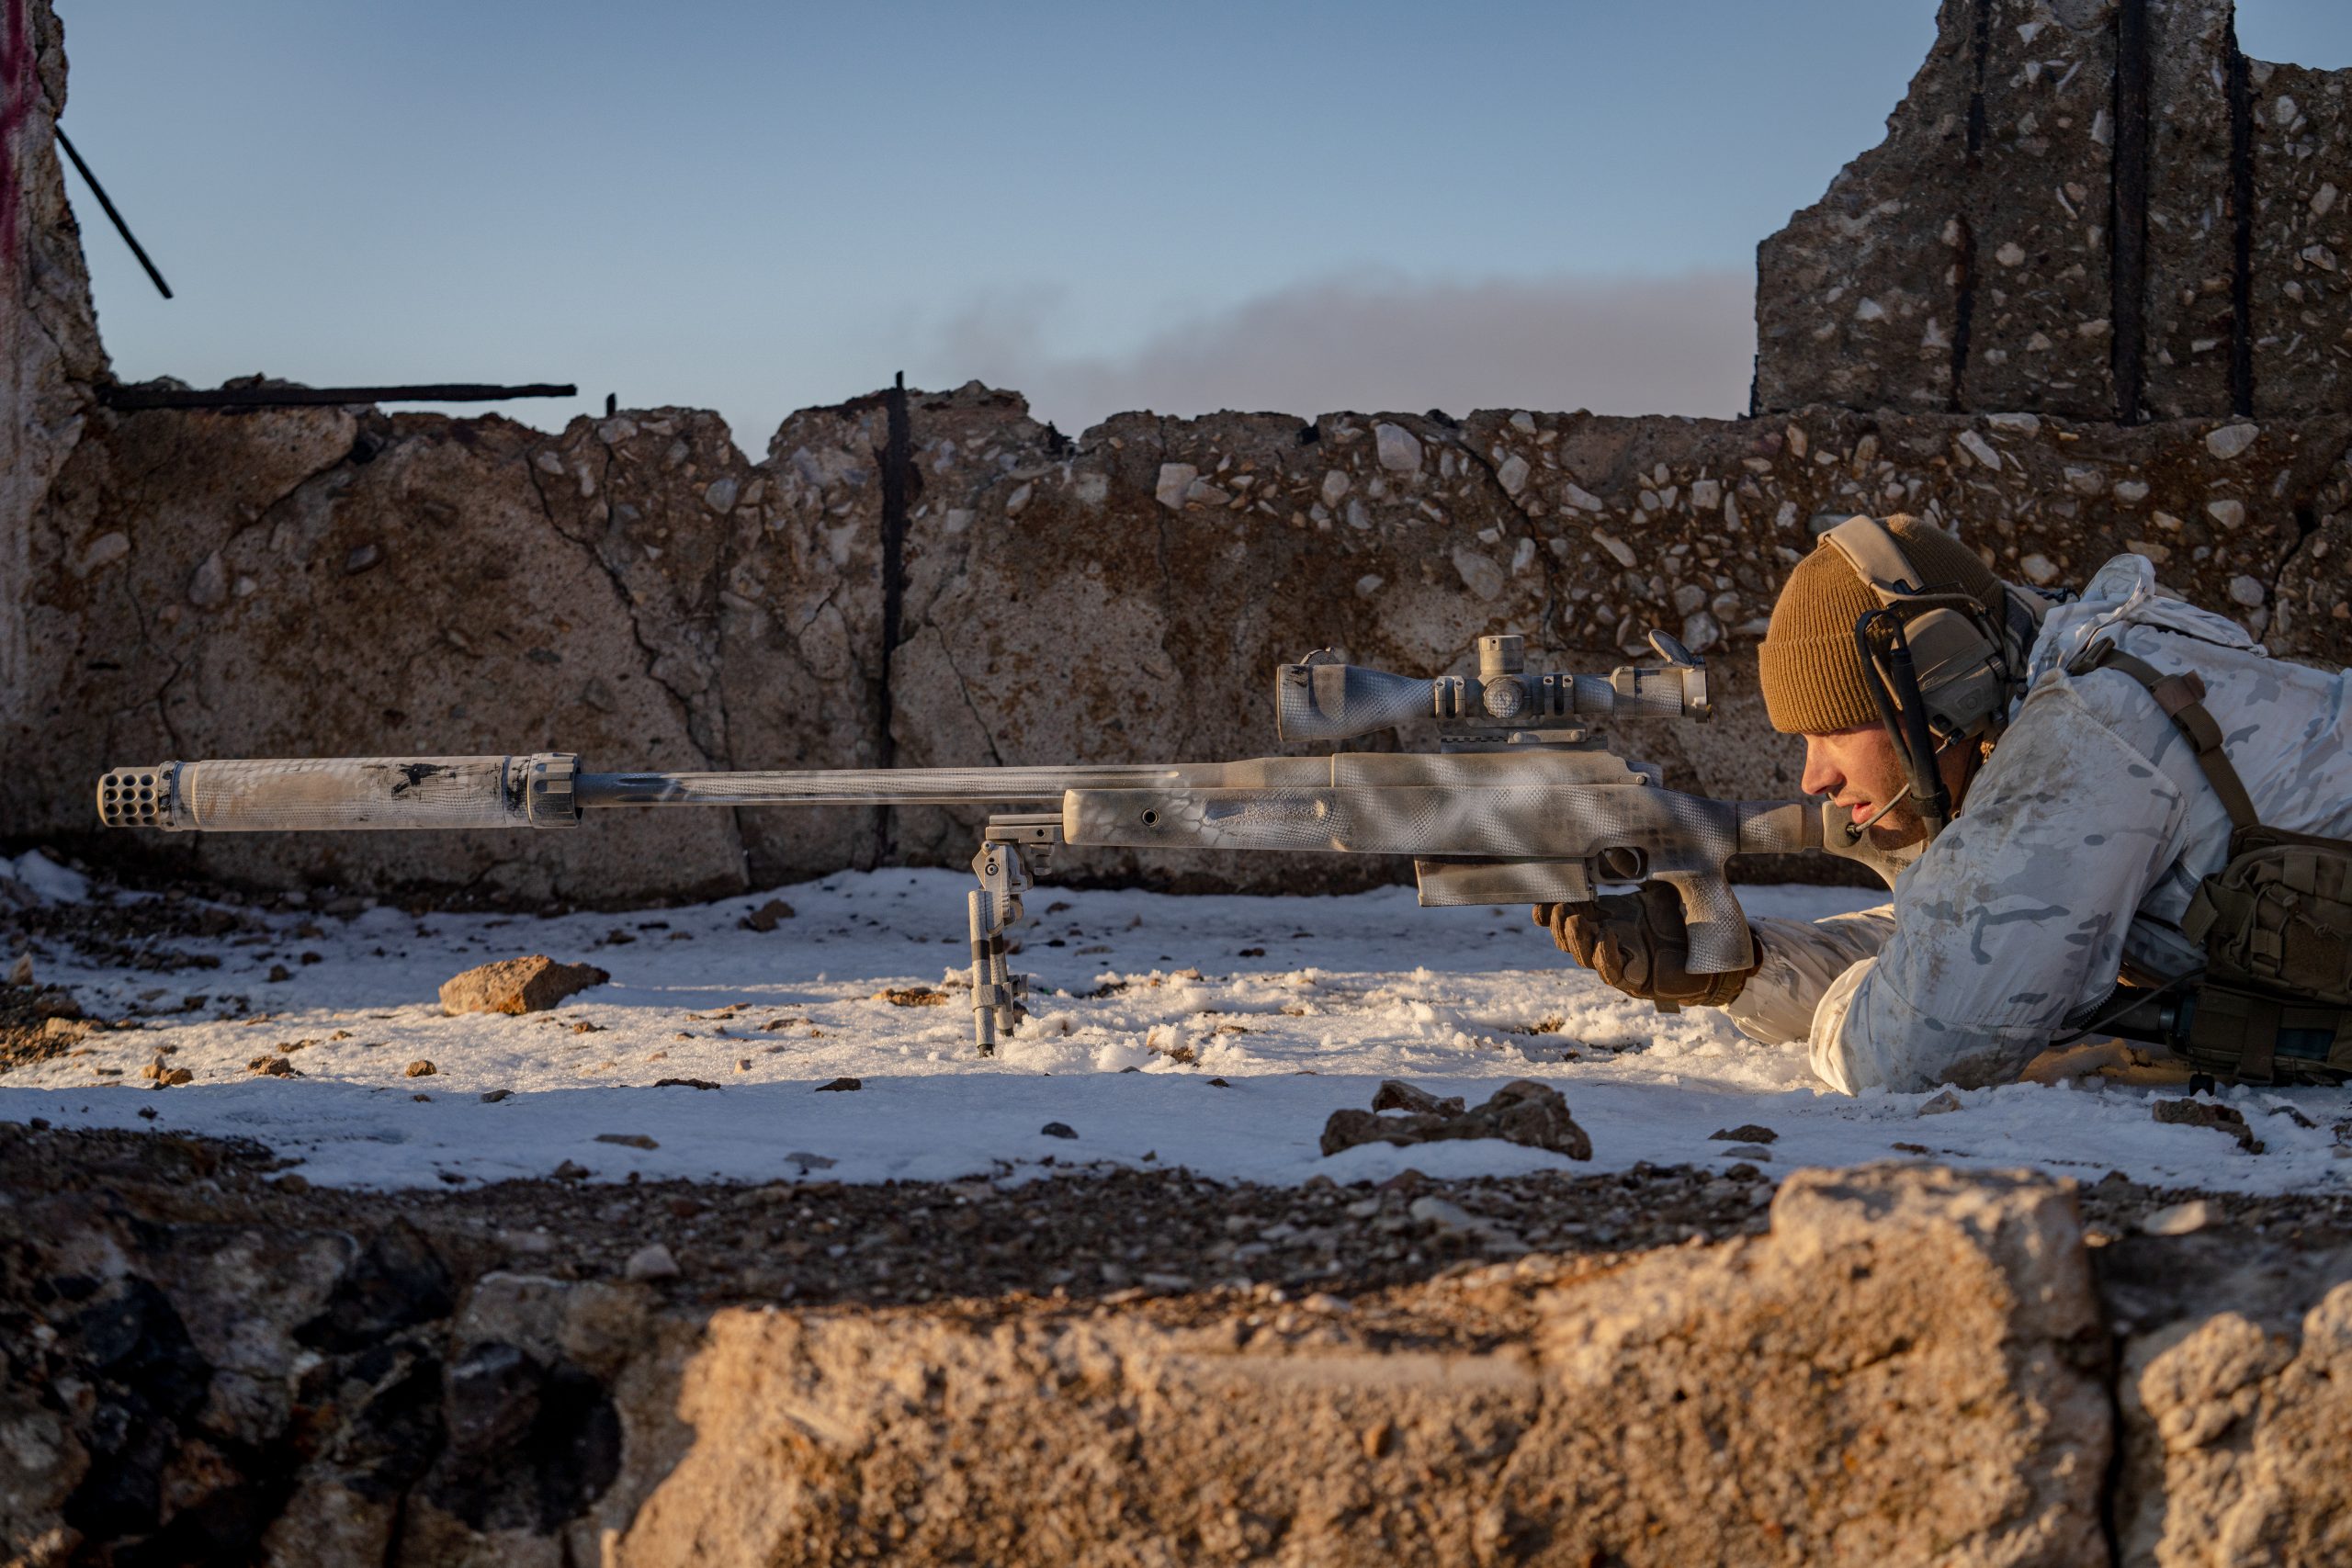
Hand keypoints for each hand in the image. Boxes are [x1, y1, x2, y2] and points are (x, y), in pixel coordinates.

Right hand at [1532, 882, 1755, 1008]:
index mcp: (1607, 921)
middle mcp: (1607, 944)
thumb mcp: (1658, 892)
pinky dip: (1605, 955)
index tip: (1541, 899)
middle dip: (1557, 924)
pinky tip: (1605, 937)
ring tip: (1571, 920)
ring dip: (1575, 939)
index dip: (1551, 911)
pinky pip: (1612, 972)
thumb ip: (1639, 871)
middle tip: (1553, 908)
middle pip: (1569, 939)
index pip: (1570, 915)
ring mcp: (1619, 964)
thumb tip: (1619, 848)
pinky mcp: (1635, 981)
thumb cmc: (1679, 925)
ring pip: (1584, 957)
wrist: (1709, 956)